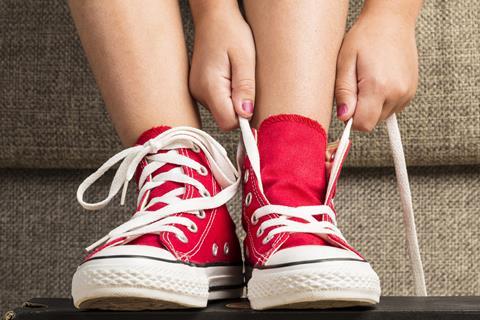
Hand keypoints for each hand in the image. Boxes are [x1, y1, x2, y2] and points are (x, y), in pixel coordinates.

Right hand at [189, 1, 255, 130]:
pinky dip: (227, 95)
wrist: (213, 17)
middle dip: (239, 107)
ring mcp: (197, 92)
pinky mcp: (199, 89)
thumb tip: (246, 114)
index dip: (243, 117)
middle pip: (225, 118)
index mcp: (210, 86)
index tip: (251, 103)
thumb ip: (245, 87)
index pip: (228, 122)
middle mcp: (199, 93)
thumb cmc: (230, 32)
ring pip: (222, 110)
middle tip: (244, 83)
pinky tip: (229, 77)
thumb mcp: (245, 59)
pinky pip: (217, 102)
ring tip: (236, 75)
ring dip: (233, 100)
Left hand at [335, 9, 418, 131]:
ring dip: (372, 106)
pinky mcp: (411, 91)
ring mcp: (407, 93)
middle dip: (361, 111)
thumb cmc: (366, 37)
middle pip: (373, 122)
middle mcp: (397, 92)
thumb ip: (343, 93)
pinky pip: (392, 108)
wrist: (391, 21)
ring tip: (368, 80)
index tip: (347, 104)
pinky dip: (382, 100)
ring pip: (382, 116)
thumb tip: (344, 117)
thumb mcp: (345, 62)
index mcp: (378, 87)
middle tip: (356, 86)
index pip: (364, 124)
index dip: (351, 119)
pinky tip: (379, 81)